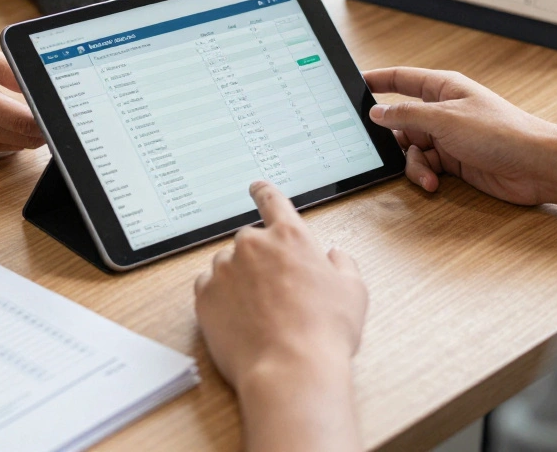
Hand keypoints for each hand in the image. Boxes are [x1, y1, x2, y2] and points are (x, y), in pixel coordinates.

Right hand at [0, 42, 45, 157]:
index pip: (24, 122)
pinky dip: (14, 135)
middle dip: (45, 126)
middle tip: (51, 105)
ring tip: (26, 107)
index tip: (60, 109)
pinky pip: (6, 147)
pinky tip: (7, 115)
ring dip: (30, 131)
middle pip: (27, 139)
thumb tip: (36, 83)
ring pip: (20, 146)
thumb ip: (10, 68)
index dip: (48, 119)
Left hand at [195, 181, 366, 389]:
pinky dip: (220, 298)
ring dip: (240, 280)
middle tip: (277, 294)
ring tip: (261, 314)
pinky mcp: (204, 295)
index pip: (273, 202)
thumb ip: (342, 264)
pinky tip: (240, 319)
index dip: (264, 192)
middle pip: (251, 242)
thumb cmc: (324, 332)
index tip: (256, 187)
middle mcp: (252, 245)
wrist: (290, 369)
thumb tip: (334, 255)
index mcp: (289, 236)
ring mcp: (224, 269)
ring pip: (228, 266)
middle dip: (260, 262)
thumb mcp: (353, 292)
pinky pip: (209, 287)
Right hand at [364, 67, 556, 205]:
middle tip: (379, 148)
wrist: (535, 166)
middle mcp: (443, 110)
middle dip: (391, 138)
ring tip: (426, 175)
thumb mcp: (444, 119)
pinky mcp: (454, 161)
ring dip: (413, 164)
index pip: (401, 79)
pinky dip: (425, 175)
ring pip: (410, 149)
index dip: (376, 80)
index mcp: (442, 88)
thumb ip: (406, 116)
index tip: (353, 84)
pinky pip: (425, 166)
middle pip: (401, 121)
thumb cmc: (499, 132)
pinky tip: (434, 183)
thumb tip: (376, 113)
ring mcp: (448, 137)